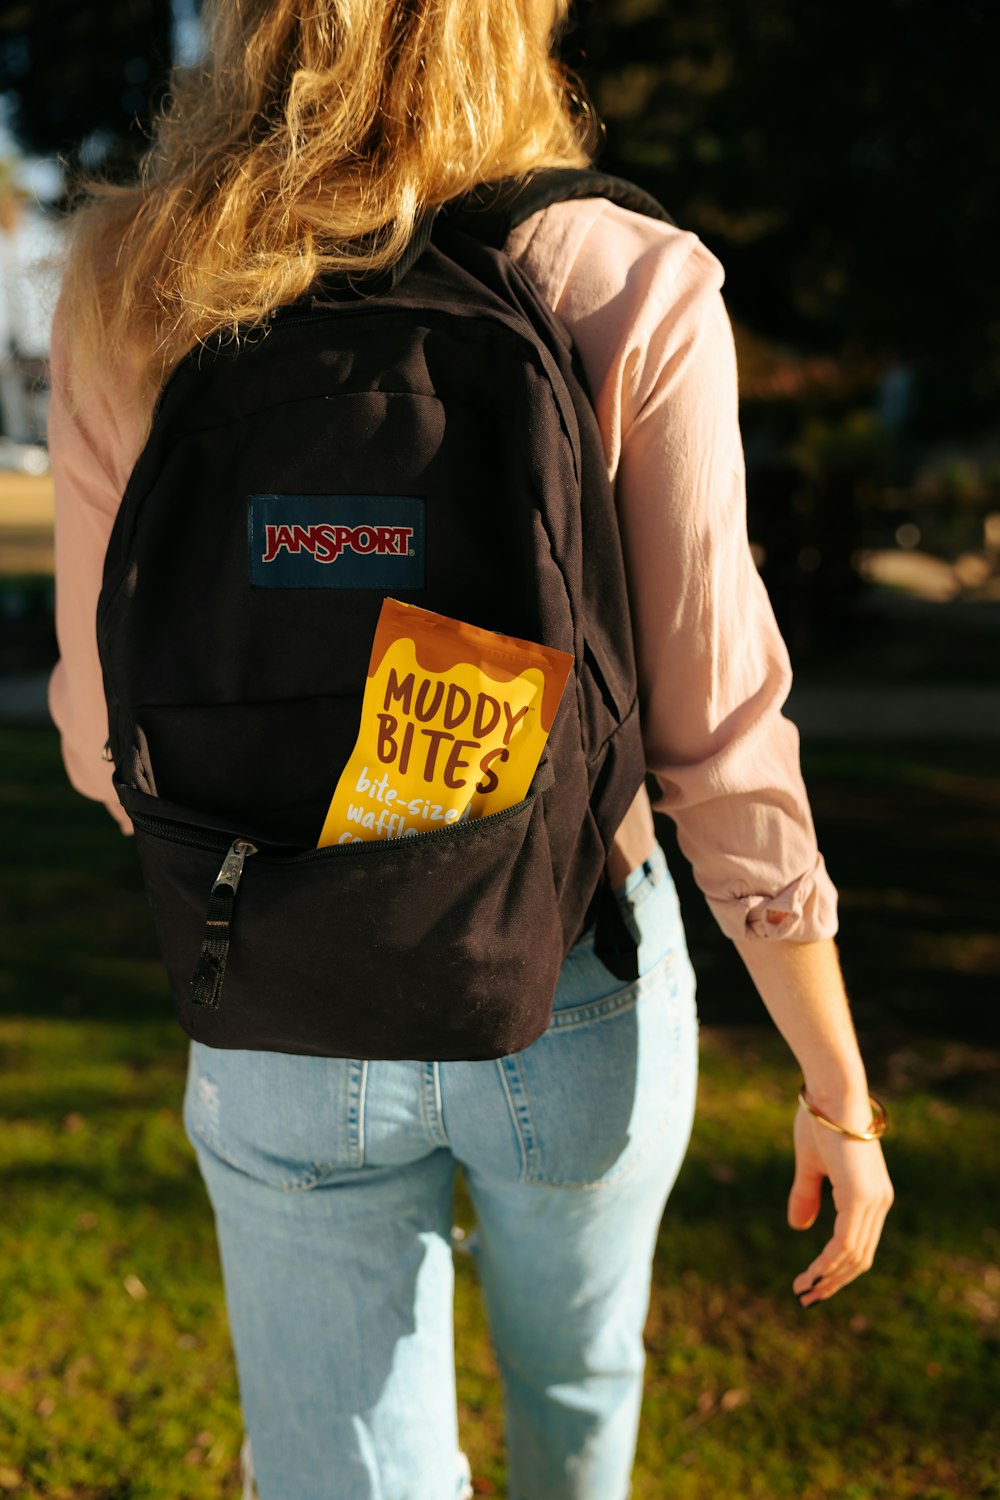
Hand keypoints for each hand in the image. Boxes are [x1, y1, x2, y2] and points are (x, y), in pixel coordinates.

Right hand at [788, 1103, 893, 1306]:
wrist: (831, 1090)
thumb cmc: (820, 1118)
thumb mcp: (810, 1164)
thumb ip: (807, 1195)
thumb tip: (799, 1228)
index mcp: (871, 1195)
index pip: (859, 1245)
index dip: (837, 1268)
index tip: (813, 1283)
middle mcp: (879, 1201)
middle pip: (860, 1258)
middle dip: (833, 1282)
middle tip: (807, 1297)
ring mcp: (873, 1199)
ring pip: (854, 1255)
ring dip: (828, 1278)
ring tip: (804, 1291)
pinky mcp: (861, 1195)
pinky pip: (846, 1241)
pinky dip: (828, 1262)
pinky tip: (812, 1273)